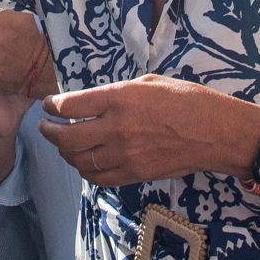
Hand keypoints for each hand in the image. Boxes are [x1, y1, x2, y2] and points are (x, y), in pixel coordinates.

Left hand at [38, 76, 259, 187]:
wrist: (215, 132)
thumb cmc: (187, 100)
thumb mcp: (148, 82)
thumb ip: (116, 94)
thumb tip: (93, 102)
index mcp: (119, 99)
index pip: (70, 106)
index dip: (52, 106)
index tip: (47, 105)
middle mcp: (116, 128)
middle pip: (67, 138)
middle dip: (49, 133)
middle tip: (44, 128)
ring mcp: (124, 155)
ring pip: (79, 160)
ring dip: (65, 153)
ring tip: (62, 145)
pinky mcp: (134, 174)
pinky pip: (98, 177)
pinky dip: (86, 170)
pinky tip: (84, 162)